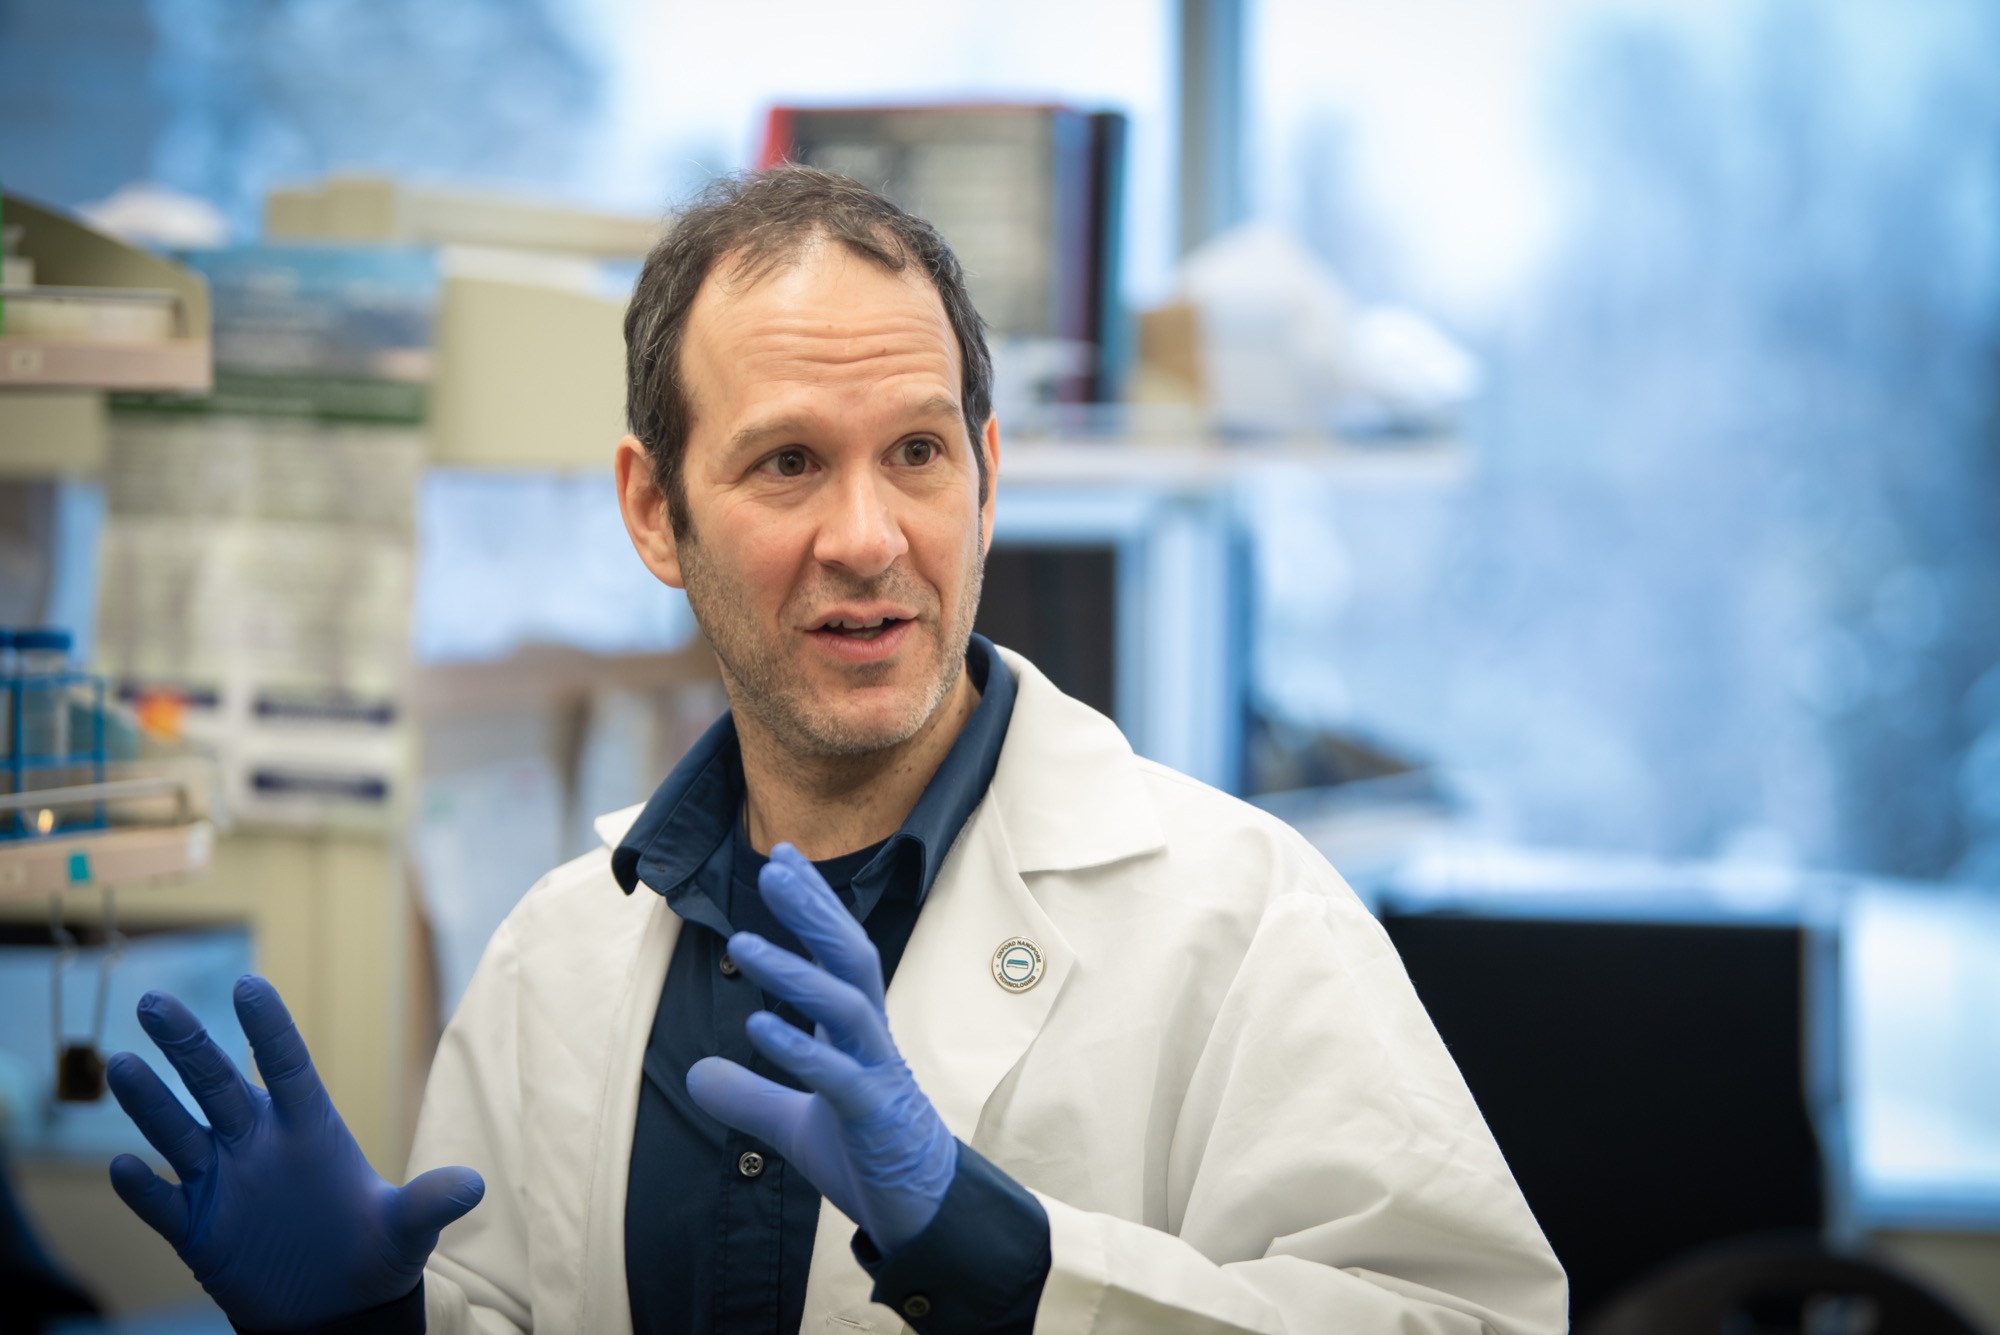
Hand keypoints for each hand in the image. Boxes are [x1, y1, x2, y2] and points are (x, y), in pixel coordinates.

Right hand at [106, 975, 484, 1330]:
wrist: (334, 1306)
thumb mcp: (406, 1230)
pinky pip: (163, 1204)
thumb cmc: (372, 1252)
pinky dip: (142, 1189)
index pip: (287, 1066)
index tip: (248, 985)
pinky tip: (121, 1166)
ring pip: (178, 1133)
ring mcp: (223, 1183)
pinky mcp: (197, 1229)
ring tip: (120, 1065)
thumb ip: (429, 1204)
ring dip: (150, 1104)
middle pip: (218, 1084)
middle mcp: (259, 1144)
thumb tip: (474, 1186)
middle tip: (155, 1003)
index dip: (269, 1029)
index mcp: (310, 1127)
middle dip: (187, 1044)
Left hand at [686, 844, 957, 1253]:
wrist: (920, 1213)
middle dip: (813, 910)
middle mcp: (869, 1040)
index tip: (782, 855)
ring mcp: (875, 1074)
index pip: (837, 951)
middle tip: (774, 864)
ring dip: (795, 972)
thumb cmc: (868, 1155)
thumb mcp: (792, 1124)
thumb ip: (750, 1095)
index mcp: (854, 1031)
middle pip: (848, 957)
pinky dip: (800, 1049)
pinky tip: (759, 1026)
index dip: (811, 903)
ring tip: (744, 944)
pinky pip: (837, 1076)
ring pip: (844, 1007)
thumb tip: (695, 1074)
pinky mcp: (873, 1117)